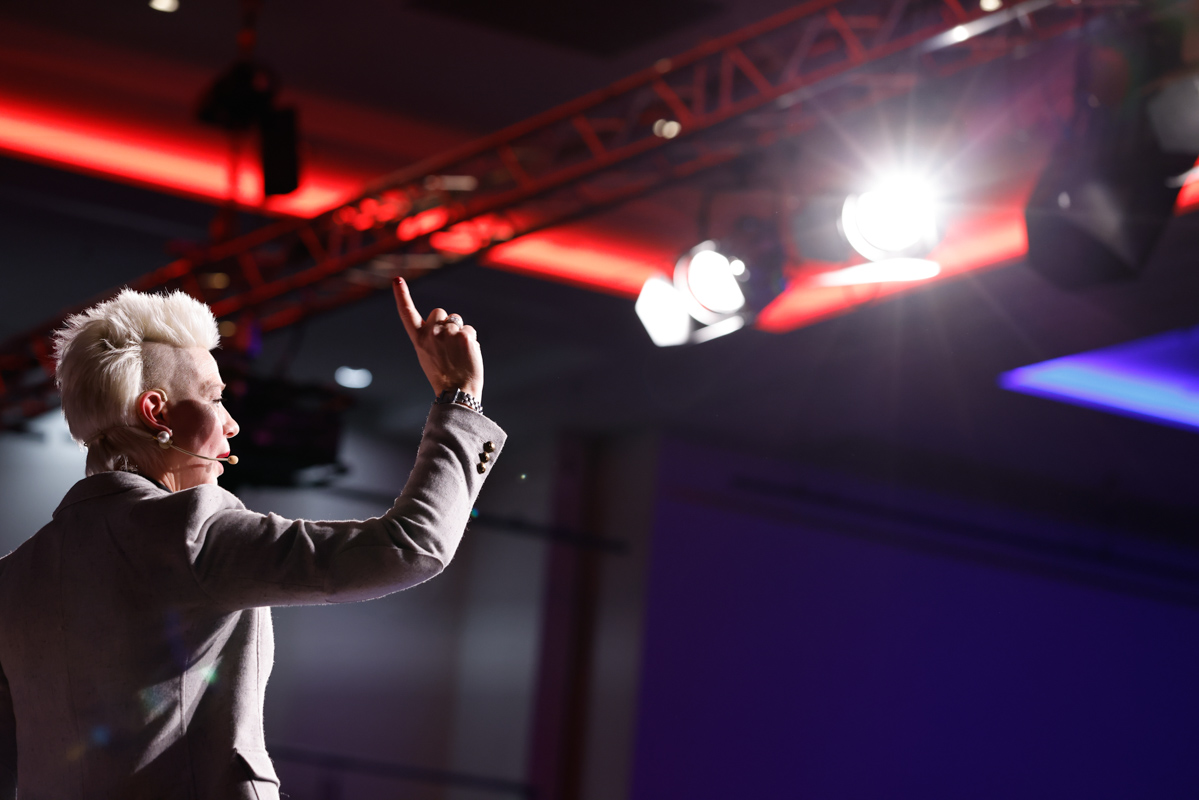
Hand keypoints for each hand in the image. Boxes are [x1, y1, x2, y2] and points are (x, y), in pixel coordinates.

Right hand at [392, 277, 483, 402]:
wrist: (457, 391)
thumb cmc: (442, 375)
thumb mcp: (427, 355)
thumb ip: (431, 337)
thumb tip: (444, 323)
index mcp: (418, 338)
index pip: (407, 313)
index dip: (401, 295)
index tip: (397, 280)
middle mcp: (431, 333)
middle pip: (439, 312)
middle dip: (445, 322)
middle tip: (448, 343)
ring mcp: (448, 333)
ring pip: (457, 321)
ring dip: (459, 332)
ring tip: (458, 353)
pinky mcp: (464, 335)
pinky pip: (469, 330)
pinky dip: (470, 341)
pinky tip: (467, 355)